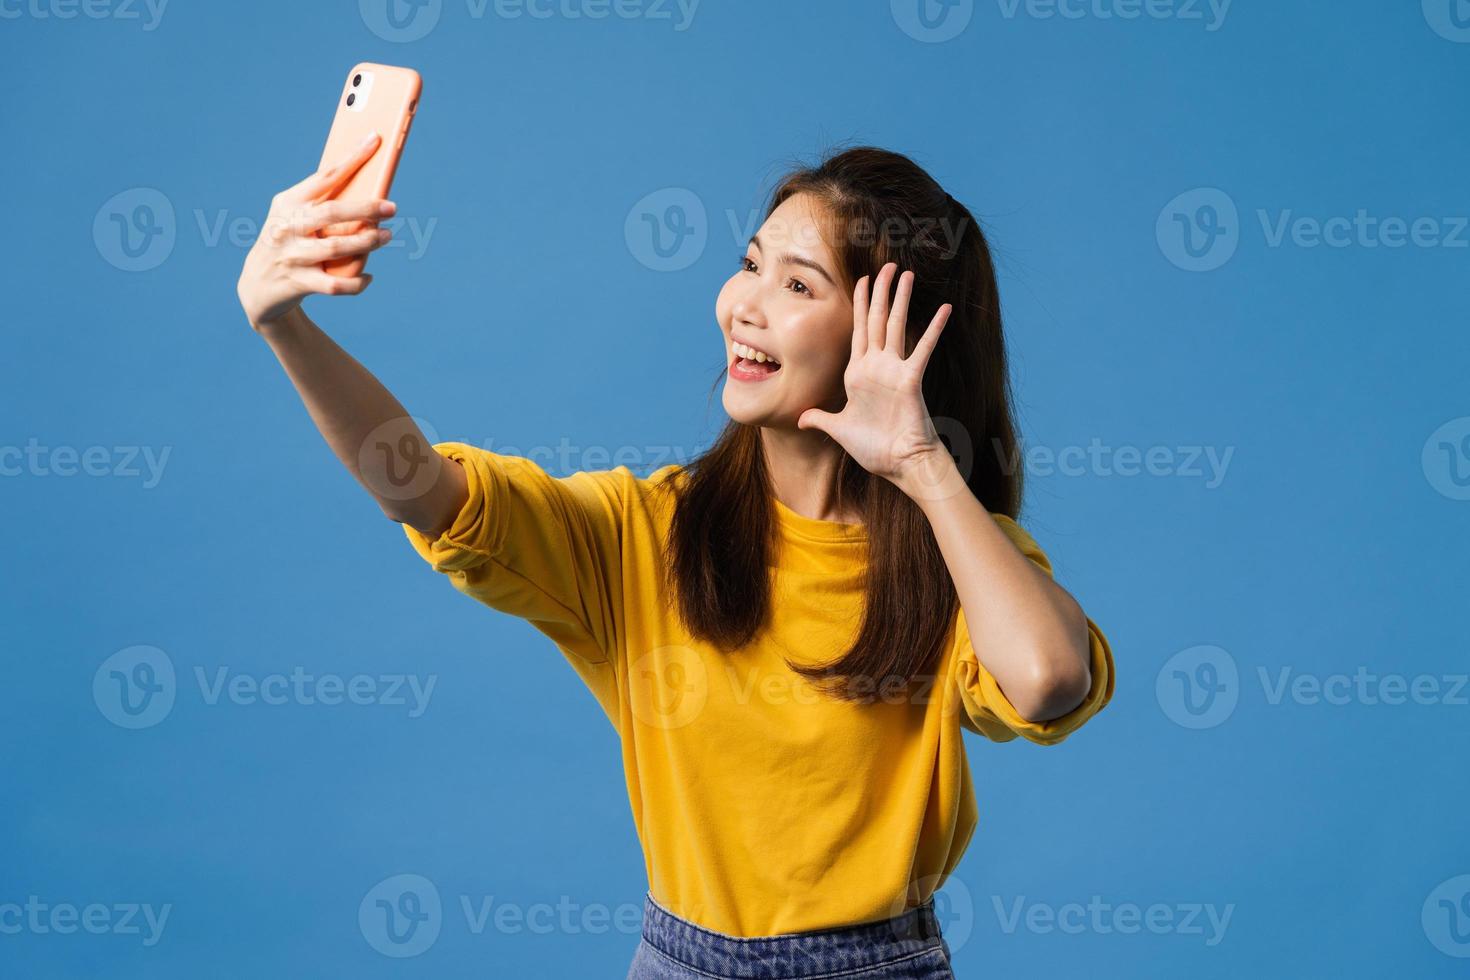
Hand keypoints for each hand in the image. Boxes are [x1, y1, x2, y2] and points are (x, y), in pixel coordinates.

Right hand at [236, 133, 395, 329]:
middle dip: (366, 208)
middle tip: (392, 208)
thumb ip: (322, 203)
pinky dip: (356, 282)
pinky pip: (335, 285)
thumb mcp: (294, 217)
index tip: (374, 141)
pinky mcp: (299, 283)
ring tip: (387, 236)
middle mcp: (286, 227)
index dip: (352, 158)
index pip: (324, 176)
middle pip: (333, 213)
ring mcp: (292, 256)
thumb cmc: (289, 241)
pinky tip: (369, 276)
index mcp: (288, 203)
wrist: (258, 284)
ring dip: (368, 242)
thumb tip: (369, 187)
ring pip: (336, 248)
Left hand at [796, 263, 962, 499]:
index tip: (863, 280)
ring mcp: (895, 371)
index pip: (859, 331)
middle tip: (888, 265)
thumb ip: (820, 419)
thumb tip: (801, 418)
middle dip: (881, 292)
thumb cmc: (874, 449)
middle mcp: (877, 367)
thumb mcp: (838, 430)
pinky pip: (923, 349)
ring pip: (897, 326)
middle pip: (878, 320)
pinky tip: (944, 308)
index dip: (861, 305)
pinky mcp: (911, 380)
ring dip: (901, 299)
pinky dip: (934, 328)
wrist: (899, 465)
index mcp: (858, 374)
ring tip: (907, 273)